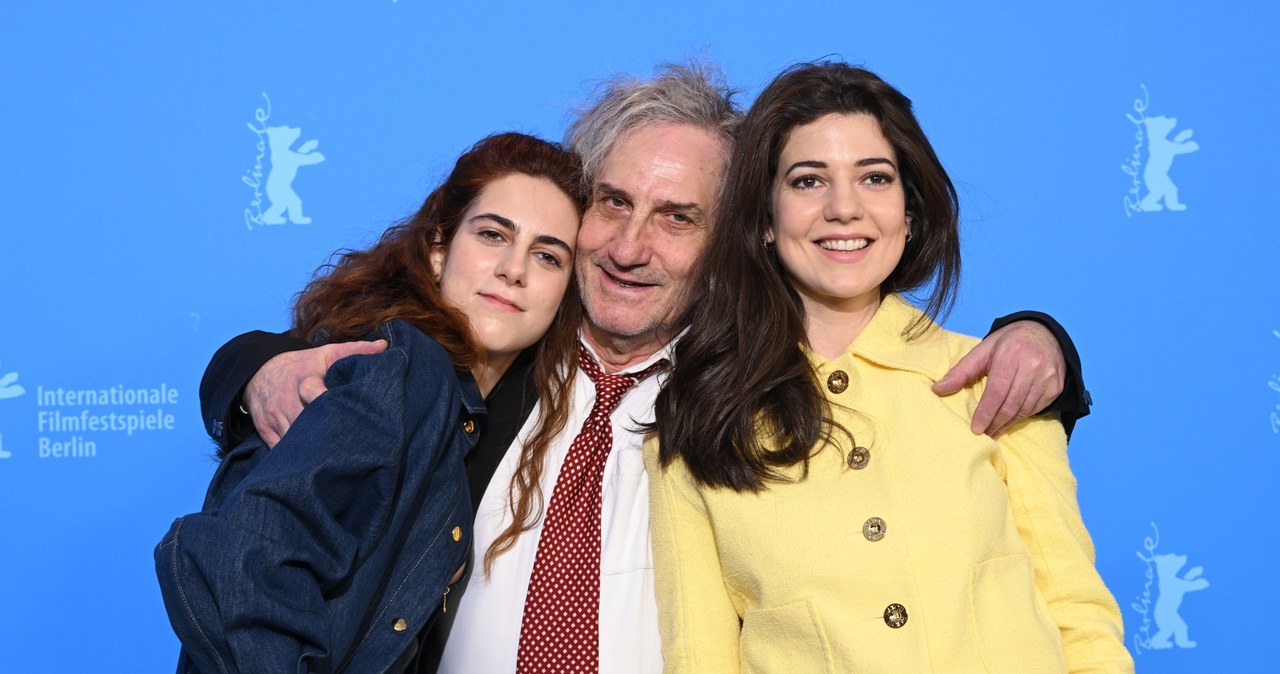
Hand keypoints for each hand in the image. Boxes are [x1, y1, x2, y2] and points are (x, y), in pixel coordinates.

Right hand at [243, 340, 386, 447]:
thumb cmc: (302, 365)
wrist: (259, 371)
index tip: (349, 416)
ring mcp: (275, 418)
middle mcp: (288, 400)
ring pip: (294, 440)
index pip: (315, 394)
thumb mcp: (326, 354)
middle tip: (351, 448)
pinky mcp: (265, 431)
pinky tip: (313, 463)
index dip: (328, 404)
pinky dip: (295, 457)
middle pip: (306, 423)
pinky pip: (281, 449)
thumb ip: (355, 350)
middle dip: (326, 434)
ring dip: (313, 450)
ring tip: (337, 459)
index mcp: (306, 381)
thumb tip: (383, 345)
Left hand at [932, 321, 1064, 436]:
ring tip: (993, 432)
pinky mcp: (1055, 387)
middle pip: (1011, 404)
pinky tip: (1009, 422)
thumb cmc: (1007, 344)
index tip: (975, 429)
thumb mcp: (982, 351)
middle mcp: (1032, 366)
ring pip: (1024, 409)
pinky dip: (1021, 418)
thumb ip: (960, 371)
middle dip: (995, 423)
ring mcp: (1047, 377)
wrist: (1043, 334)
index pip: (997, 391)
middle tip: (983, 435)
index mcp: (1011, 355)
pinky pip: (1036, 408)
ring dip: (1007, 424)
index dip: (985, 412)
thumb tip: (937, 390)